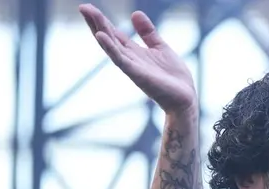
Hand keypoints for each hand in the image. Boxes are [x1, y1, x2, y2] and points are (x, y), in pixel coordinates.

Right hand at [78, 3, 196, 114]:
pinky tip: (100, 36)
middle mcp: (129, 59)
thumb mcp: (160, 47)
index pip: (113, 34)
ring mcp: (132, 67)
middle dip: (96, 22)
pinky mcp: (137, 75)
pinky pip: (120, 60)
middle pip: (108, 38)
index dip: (102, 21)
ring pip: (111, 46)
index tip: (88, 8)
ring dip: (99, 30)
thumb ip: (147, 32)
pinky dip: (110, 48)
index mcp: (134, 52)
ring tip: (88, 14)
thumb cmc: (173, 77)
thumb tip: (135, 13)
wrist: (185, 98)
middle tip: (83, 7)